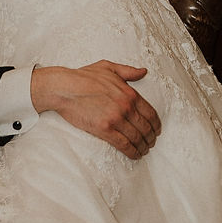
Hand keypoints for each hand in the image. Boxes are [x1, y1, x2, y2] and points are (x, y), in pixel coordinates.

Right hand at [31, 61, 160, 158]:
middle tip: (150, 143)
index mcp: (130, 93)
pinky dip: (132, 152)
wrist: (64, 88)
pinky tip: (135, 155)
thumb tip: (143, 71)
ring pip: (137, 138)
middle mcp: (126, 107)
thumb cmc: (83, 77)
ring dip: (143, 147)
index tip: (156, 131)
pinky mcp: (104, 130)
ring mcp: (116, 119)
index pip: (151, 113)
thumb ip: (128, 71)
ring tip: (143, 151)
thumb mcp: (108, 67)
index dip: (156, 125)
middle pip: (146, 128)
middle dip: (151, 138)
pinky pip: (124, 145)